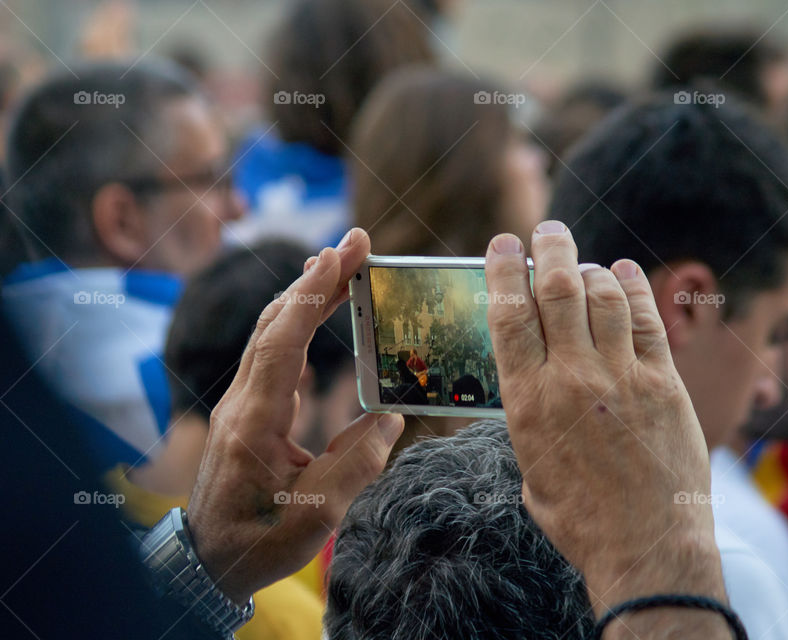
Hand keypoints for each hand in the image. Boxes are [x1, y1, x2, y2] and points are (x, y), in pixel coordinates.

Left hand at [187, 228, 403, 603]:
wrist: (206, 564)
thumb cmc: (257, 542)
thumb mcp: (315, 517)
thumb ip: (356, 465)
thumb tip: (391, 417)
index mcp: (255, 421)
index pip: (283, 341)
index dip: (313, 294)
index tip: (341, 254)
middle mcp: (241, 403)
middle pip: (273, 324)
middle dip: (314, 278)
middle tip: (354, 243)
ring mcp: (239, 406)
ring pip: (268, 335)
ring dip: (304, 296)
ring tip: (339, 265)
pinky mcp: (246, 413)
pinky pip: (271, 356)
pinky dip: (297, 325)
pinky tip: (316, 315)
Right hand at [485, 222, 726, 628]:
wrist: (647, 547)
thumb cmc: (581, 519)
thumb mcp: (531, 468)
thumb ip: (529, 417)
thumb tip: (534, 384)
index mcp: (529, 400)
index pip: (509, 314)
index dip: (505, 270)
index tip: (504, 245)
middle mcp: (573, 377)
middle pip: (557, 289)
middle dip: (549, 249)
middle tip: (546, 232)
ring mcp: (623, 376)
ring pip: (603, 295)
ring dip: (589, 268)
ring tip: (583, 262)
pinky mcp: (664, 382)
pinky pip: (647, 319)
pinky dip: (633, 287)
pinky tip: (622, 273)